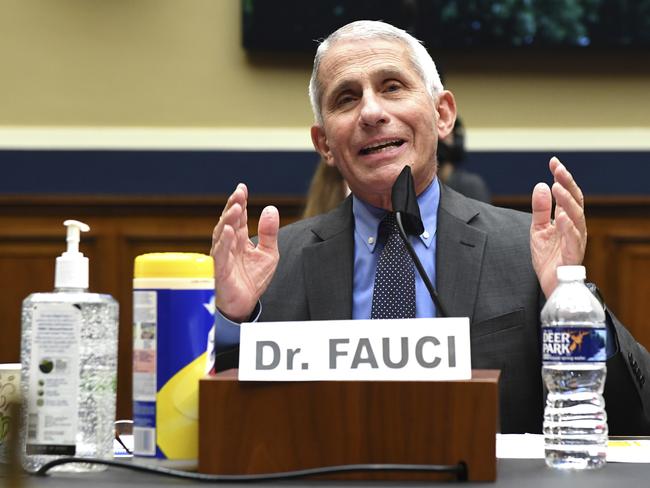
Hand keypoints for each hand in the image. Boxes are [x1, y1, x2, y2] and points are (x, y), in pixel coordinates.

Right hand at [210, 183, 279, 321]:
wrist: (245, 305)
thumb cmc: (252, 280)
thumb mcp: (268, 253)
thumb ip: (269, 233)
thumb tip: (271, 208)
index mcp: (239, 239)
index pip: (238, 217)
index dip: (240, 201)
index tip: (242, 187)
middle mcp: (228, 245)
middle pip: (228, 221)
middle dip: (233, 206)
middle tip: (239, 193)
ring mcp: (222, 256)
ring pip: (221, 234)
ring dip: (227, 220)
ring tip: (235, 207)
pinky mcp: (220, 270)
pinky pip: (220, 254)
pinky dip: (223, 241)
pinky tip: (228, 230)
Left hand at [530, 157, 586, 297]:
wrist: (551, 284)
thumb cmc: (549, 257)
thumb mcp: (538, 229)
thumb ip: (540, 209)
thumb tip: (541, 184)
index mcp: (567, 219)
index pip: (567, 194)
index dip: (562, 177)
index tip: (553, 162)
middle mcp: (574, 226)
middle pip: (575, 201)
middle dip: (567, 184)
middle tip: (558, 169)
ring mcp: (575, 239)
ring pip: (576, 217)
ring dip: (566, 201)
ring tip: (557, 188)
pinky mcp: (572, 254)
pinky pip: (573, 239)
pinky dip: (567, 227)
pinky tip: (561, 216)